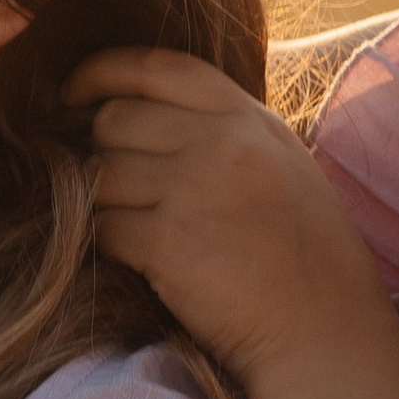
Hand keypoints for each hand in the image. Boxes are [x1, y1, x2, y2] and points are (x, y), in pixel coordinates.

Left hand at [67, 47, 390, 386]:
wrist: (326, 331)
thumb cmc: (307, 253)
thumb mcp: (282, 162)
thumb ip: (225, 127)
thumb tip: (139, 110)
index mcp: (247, 117)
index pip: (155, 67)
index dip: (101, 71)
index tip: (72, 92)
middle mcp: (220, 142)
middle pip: (115, 121)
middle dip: (105, 151)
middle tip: (122, 187)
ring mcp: (192, 190)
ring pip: (100, 175)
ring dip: (105, 203)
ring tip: (138, 228)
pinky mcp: (167, 244)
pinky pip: (103, 228)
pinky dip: (109, 244)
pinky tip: (139, 259)